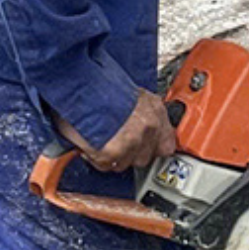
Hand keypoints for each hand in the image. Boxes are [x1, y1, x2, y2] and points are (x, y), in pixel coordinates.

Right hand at [58, 88, 179, 174]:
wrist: (81, 84)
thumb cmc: (99, 85)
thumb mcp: (132, 94)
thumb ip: (143, 113)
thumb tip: (141, 127)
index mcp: (155, 110)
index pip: (167, 145)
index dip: (152, 149)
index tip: (144, 148)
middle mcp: (148, 127)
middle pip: (145, 158)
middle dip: (129, 153)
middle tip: (115, 139)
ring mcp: (132, 142)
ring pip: (124, 163)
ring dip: (111, 155)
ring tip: (100, 137)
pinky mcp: (113, 153)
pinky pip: (105, 165)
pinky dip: (94, 157)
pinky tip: (90, 142)